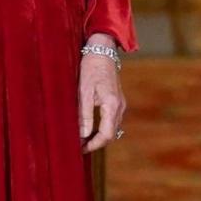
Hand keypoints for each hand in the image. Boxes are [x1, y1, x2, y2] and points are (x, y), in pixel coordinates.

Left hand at [78, 32, 125, 152]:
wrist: (102, 51)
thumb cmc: (91, 68)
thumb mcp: (83, 91)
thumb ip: (84, 114)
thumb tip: (82, 135)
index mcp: (112, 105)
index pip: (106, 135)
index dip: (94, 145)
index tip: (80, 149)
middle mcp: (120, 106)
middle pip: (111, 134)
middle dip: (96, 143)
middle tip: (79, 146)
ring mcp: (120, 104)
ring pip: (112, 129)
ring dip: (99, 136)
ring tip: (82, 139)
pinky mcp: (117, 101)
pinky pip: (112, 121)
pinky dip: (102, 128)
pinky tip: (90, 128)